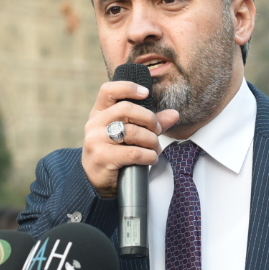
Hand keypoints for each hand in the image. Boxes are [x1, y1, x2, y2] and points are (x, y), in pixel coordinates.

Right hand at [80, 79, 179, 196]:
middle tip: (157, 130)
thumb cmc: (114, 153)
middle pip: (126, 109)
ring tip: (155, 148)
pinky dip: (149, 156)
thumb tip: (174, 114)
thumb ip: (150, 123)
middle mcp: (94, 124)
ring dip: (151, 141)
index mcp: (99, 113)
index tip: (146, 93)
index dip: (128, 87)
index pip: (108, 91)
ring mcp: (96, 140)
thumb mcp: (128, 134)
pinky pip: (133, 152)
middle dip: (149, 119)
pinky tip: (151, 159)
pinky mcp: (103, 157)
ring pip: (132, 132)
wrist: (96, 181)